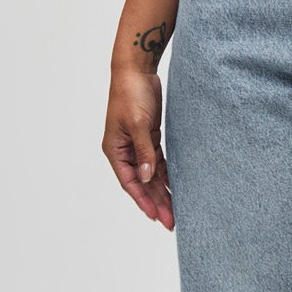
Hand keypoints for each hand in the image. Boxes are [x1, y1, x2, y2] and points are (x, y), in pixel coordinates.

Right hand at [104, 71, 172, 227]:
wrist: (137, 70)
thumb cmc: (131, 93)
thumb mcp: (138, 123)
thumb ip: (144, 151)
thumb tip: (147, 177)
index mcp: (115, 150)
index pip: (129, 182)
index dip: (142, 201)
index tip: (155, 216)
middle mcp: (125, 151)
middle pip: (142, 183)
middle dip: (156, 202)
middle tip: (171, 222)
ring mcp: (137, 145)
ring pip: (151, 175)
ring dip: (162, 192)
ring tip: (176, 211)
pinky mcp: (149, 137)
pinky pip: (158, 162)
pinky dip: (166, 175)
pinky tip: (176, 188)